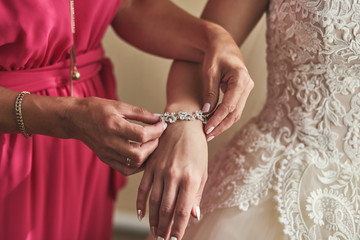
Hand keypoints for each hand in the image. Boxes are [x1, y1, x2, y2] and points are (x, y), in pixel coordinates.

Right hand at [66, 97, 166, 175]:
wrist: (75, 119)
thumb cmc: (96, 108)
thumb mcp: (119, 105)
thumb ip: (140, 113)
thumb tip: (158, 118)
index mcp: (113, 126)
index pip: (141, 135)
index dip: (156, 131)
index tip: (162, 125)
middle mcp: (110, 142)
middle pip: (139, 154)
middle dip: (154, 146)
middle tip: (157, 136)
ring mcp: (107, 153)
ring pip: (133, 164)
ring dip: (147, 156)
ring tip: (151, 145)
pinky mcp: (106, 159)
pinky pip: (125, 170)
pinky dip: (137, 165)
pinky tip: (142, 155)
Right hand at [136, 121, 207, 239]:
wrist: (183, 124)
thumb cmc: (197, 149)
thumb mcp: (202, 172)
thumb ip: (196, 195)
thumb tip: (194, 216)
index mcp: (190, 178)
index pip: (183, 210)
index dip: (179, 228)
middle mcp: (174, 175)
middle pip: (166, 209)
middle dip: (165, 228)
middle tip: (163, 239)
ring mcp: (160, 170)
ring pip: (154, 202)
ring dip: (153, 220)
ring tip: (154, 232)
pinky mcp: (150, 166)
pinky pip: (143, 188)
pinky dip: (141, 204)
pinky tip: (142, 215)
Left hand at [201, 24, 253, 140]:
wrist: (222, 44)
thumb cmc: (215, 54)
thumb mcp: (209, 72)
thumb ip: (209, 92)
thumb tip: (207, 112)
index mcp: (241, 78)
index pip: (229, 105)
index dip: (218, 119)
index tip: (207, 128)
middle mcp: (247, 85)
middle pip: (235, 113)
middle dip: (221, 126)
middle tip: (207, 135)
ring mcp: (246, 89)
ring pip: (236, 113)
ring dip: (223, 124)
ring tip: (209, 133)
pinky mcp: (241, 92)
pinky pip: (234, 108)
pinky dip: (224, 117)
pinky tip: (214, 124)